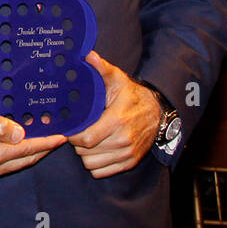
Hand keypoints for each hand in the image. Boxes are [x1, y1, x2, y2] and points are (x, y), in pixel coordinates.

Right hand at [0, 98, 65, 180]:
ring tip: (47, 140)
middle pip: (27, 159)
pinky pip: (11, 164)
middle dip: (45, 149)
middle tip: (59, 138)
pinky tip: (27, 145)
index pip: (26, 149)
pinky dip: (22, 155)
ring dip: (35, 152)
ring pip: (20, 163)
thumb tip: (20, 134)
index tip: (62, 137)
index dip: (46, 142)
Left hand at [67, 51, 160, 177]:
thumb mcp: (117, 79)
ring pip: (91, 164)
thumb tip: (88, 55)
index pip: (86, 139)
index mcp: (118, 121)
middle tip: (79, 131)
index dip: (73, 135)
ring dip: (85, 154)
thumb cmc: (131, 95)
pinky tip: (96, 150)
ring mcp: (128, 154)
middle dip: (77, 143)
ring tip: (87, 139)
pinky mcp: (129, 162)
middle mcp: (124, 141)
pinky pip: (101, 172)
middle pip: (86, 152)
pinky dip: (95, 164)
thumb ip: (102, 69)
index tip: (70, 126)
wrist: (156, 113)